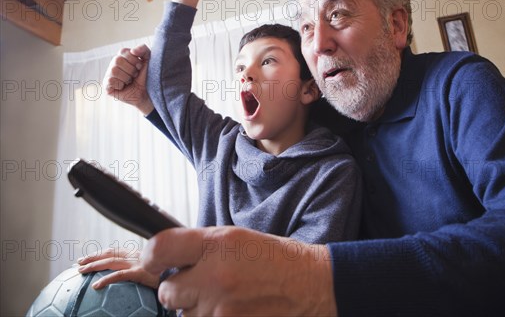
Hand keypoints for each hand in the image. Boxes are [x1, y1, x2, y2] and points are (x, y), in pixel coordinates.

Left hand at [78, 247, 159, 289]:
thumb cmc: (167, 270)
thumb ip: (142, 265)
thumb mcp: (153, 265)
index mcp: (137, 253)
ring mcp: (136, 264)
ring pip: (110, 262)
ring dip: (93, 266)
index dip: (99, 253)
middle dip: (92, 257)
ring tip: (80, 271)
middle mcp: (135, 255)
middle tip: (78, 263)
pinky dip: (105, 280)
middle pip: (109, 254)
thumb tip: (132, 272)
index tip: (87, 257)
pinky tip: (95, 285)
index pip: (114, 250)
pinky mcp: (139, 273)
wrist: (179, 272)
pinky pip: (118, 276)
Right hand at [103, 44, 153, 114]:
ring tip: (130, 81)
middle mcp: (113, 64)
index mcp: (122, 57)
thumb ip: (143, 49)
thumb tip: (133, 50)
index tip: (140, 67)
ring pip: (114, 70)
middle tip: (135, 75)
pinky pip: (111, 80)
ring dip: (127, 77)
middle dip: (131, 69)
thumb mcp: (148, 60)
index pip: (123, 51)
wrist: (147, 93)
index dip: (134, 60)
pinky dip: (120, 84)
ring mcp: (109, 74)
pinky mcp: (107, 86)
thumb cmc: (147, 76)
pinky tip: (124, 87)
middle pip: (117, 60)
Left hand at [142, 226, 337, 315]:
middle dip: (180, 288)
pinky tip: (234, 309)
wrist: (310, 286)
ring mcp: (221, 311)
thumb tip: (162, 259)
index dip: (154, 257)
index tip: (158, 261)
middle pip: (167, 291)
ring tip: (227, 297)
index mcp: (218, 244)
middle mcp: (216, 277)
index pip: (159, 250)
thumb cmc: (275, 259)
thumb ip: (198, 246)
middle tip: (204, 282)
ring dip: (198, 309)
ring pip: (184, 315)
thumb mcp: (236, 237)